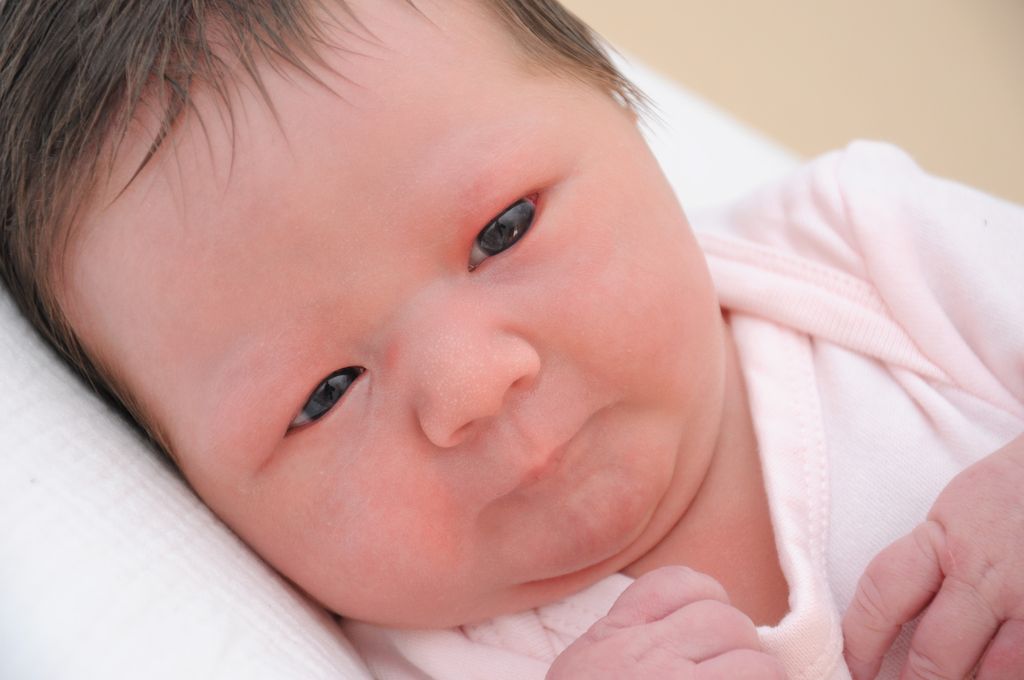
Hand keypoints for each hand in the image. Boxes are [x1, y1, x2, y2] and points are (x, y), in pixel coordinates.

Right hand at [546, 566, 785, 679]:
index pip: (676, 585)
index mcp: (615, 639)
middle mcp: (650, 657)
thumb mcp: (584, 667)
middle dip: (738, 645)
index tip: (708, 630)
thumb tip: (680, 625)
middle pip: (724, 618)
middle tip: (731, 673)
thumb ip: (621, 641)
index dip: (705, 598)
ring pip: (757, 661)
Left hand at [843, 435, 1023, 679]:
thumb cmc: (1012, 491)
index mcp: (942, 539)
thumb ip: (928, 557)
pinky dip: (1010, 672)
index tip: (850, 668)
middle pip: (936, 653)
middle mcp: (985, 575)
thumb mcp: (955, 512)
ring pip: (995, 674)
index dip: (860, 641)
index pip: (882, 597)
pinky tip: (997, 671)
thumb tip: (894, 615)